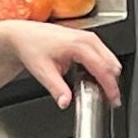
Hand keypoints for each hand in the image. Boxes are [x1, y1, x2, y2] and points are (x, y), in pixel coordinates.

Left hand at [0, 21, 122, 108]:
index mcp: (79, 45)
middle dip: (113, 83)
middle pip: (112, 64)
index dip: (111, 87)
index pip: (103, 69)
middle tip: (108, 100)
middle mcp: (88, 39)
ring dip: (109, 76)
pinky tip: (92, 79)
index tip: (113, 100)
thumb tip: (66, 102)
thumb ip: (57, 89)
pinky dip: (103, 69)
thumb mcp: (42, 71)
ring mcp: (89, 37)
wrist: (24, 35)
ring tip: (98, 91)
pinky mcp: (88, 39)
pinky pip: (104, 55)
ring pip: (110, 59)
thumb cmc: (32, 47)